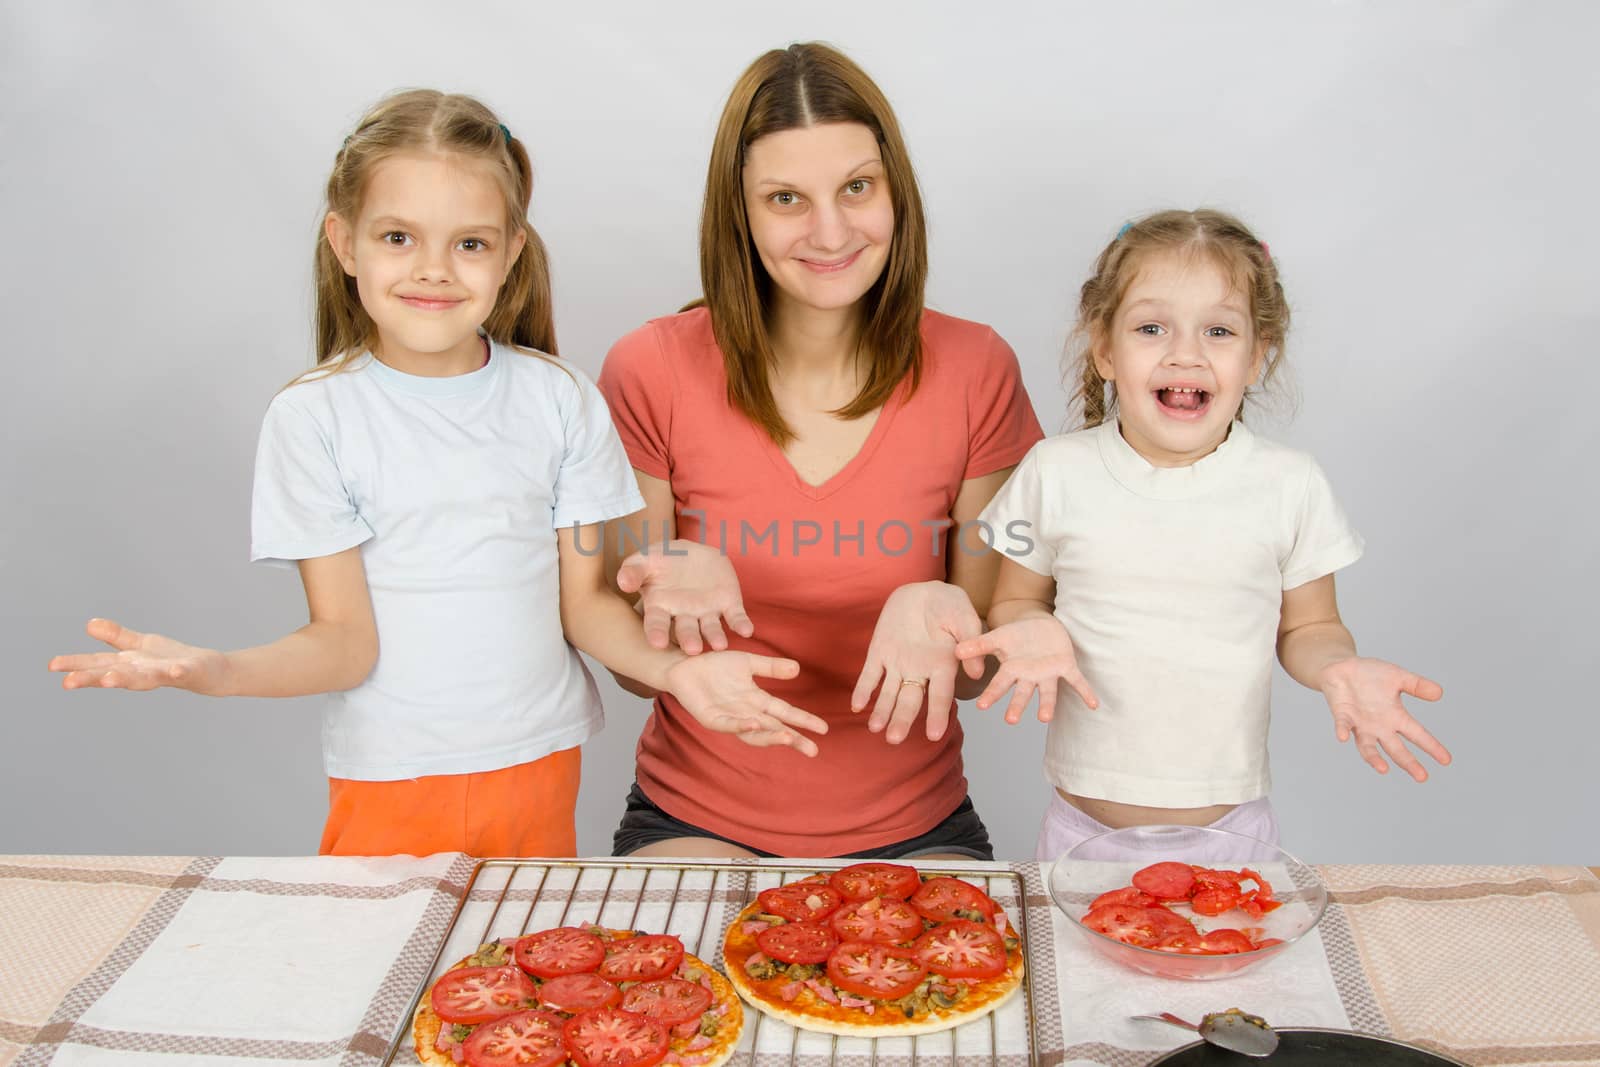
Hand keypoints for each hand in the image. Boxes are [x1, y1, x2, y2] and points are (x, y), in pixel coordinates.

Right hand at [49, 618, 228, 694]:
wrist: (211, 673)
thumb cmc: (172, 660)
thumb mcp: (141, 646)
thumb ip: (116, 637)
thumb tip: (89, 624)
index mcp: (130, 665)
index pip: (98, 665)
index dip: (76, 665)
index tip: (52, 666)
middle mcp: (144, 672)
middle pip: (115, 675)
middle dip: (93, 679)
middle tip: (68, 683)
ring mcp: (165, 674)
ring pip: (144, 678)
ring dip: (127, 679)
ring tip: (110, 679)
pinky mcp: (188, 672)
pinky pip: (182, 672)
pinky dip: (177, 672)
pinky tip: (175, 669)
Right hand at [617, 539, 751, 653]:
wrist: (689, 553)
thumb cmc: (661, 560)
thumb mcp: (644, 560)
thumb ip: (633, 571)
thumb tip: (623, 582)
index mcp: (661, 607)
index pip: (656, 623)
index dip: (656, 633)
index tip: (657, 643)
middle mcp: (684, 616)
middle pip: (686, 631)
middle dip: (689, 640)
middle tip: (692, 650)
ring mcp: (707, 612)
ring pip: (711, 629)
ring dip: (715, 637)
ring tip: (719, 645)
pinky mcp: (728, 604)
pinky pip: (735, 617)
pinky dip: (741, 624)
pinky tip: (746, 630)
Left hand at [663, 651, 827, 756]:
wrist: (684, 663)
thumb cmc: (715, 665)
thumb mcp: (747, 662)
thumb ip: (771, 667)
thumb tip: (798, 669)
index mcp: (756, 700)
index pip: (785, 713)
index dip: (803, 721)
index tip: (824, 729)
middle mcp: (746, 712)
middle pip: (774, 729)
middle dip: (793, 739)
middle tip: (812, 750)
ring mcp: (728, 717)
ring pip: (753, 732)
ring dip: (770, 736)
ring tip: (788, 738)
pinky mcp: (710, 717)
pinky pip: (728, 724)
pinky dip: (741, 725)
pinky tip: (755, 723)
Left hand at [850, 582, 983, 743]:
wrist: (925, 590)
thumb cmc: (950, 606)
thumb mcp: (965, 618)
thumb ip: (970, 642)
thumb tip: (977, 673)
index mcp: (943, 666)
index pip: (940, 696)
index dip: (937, 714)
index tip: (934, 735)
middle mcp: (920, 670)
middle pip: (910, 701)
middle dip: (902, 720)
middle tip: (894, 739)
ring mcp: (898, 663)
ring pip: (888, 693)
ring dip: (882, 710)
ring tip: (875, 728)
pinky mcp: (879, 652)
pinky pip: (870, 674)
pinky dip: (863, 689)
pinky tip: (857, 705)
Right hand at [955, 616, 1098, 723]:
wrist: (1040, 625)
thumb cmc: (1017, 635)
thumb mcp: (997, 637)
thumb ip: (978, 645)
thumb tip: (956, 652)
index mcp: (1012, 670)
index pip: (1000, 684)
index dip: (992, 694)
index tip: (981, 707)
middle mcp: (1030, 676)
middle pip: (1023, 694)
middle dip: (1017, 706)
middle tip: (1011, 720)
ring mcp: (1048, 673)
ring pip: (1048, 692)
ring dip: (1047, 705)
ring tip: (1045, 718)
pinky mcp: (1066, 666)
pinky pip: (1077, 681)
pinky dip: (1085, 692)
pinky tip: (1094, 704)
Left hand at [1318, 657, 1447, 780]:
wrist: (1342, 668)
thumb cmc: (1370, 675)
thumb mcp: (1398, 677)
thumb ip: (1417, 685)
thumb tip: (1440, 693)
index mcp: (1396, 716)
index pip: (1417, 734)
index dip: (1431, 746)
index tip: (1446, 760)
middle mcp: (1379, 726)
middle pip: (1396, 748)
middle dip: (1408, 762)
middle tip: (1422, 777)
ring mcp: (1360, 724)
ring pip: (1367, 747)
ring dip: (1373, 758)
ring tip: (1383, 769)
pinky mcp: (1342, 715)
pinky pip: (1343, 726)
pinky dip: (1342, 731)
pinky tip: (1343, 738)